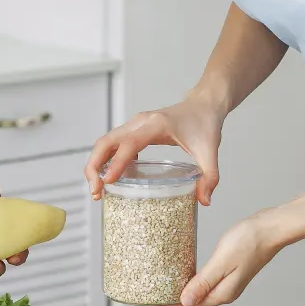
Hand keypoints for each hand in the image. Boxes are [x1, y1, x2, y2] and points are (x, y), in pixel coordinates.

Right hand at [84, 96, 224, 205]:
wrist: (204, 104)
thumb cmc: (205, 124)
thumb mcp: (210, 151)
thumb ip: (210, 176)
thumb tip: (204, 201)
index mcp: (156, 125)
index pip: (129, 143)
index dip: (116, 163)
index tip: (107, 182)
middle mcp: (140, 122)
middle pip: (105, 142)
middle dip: (94, 167)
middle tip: (96, 191)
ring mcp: (134, 125)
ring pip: (104, 143)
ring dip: (96, 165)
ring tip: (98, 190)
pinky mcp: (133, 130)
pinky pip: (112, 145)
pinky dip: (105, 161)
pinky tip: (111, 179)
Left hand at [158, 214, 283, 305]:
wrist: (272, 228)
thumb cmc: (250, 241)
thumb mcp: (222, 262)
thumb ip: (203, 283)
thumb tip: (185, 302)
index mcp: (222, 294)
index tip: (150, 301)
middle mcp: (225, 293)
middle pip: (193, 303)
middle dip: (171, 301)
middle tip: (151, 292)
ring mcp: (228, 283)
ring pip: (198, 293)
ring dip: (180, 291)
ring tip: (162, 284)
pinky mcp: (229, 272)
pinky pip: (204, 282)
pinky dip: (191, 281)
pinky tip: (182, 272)